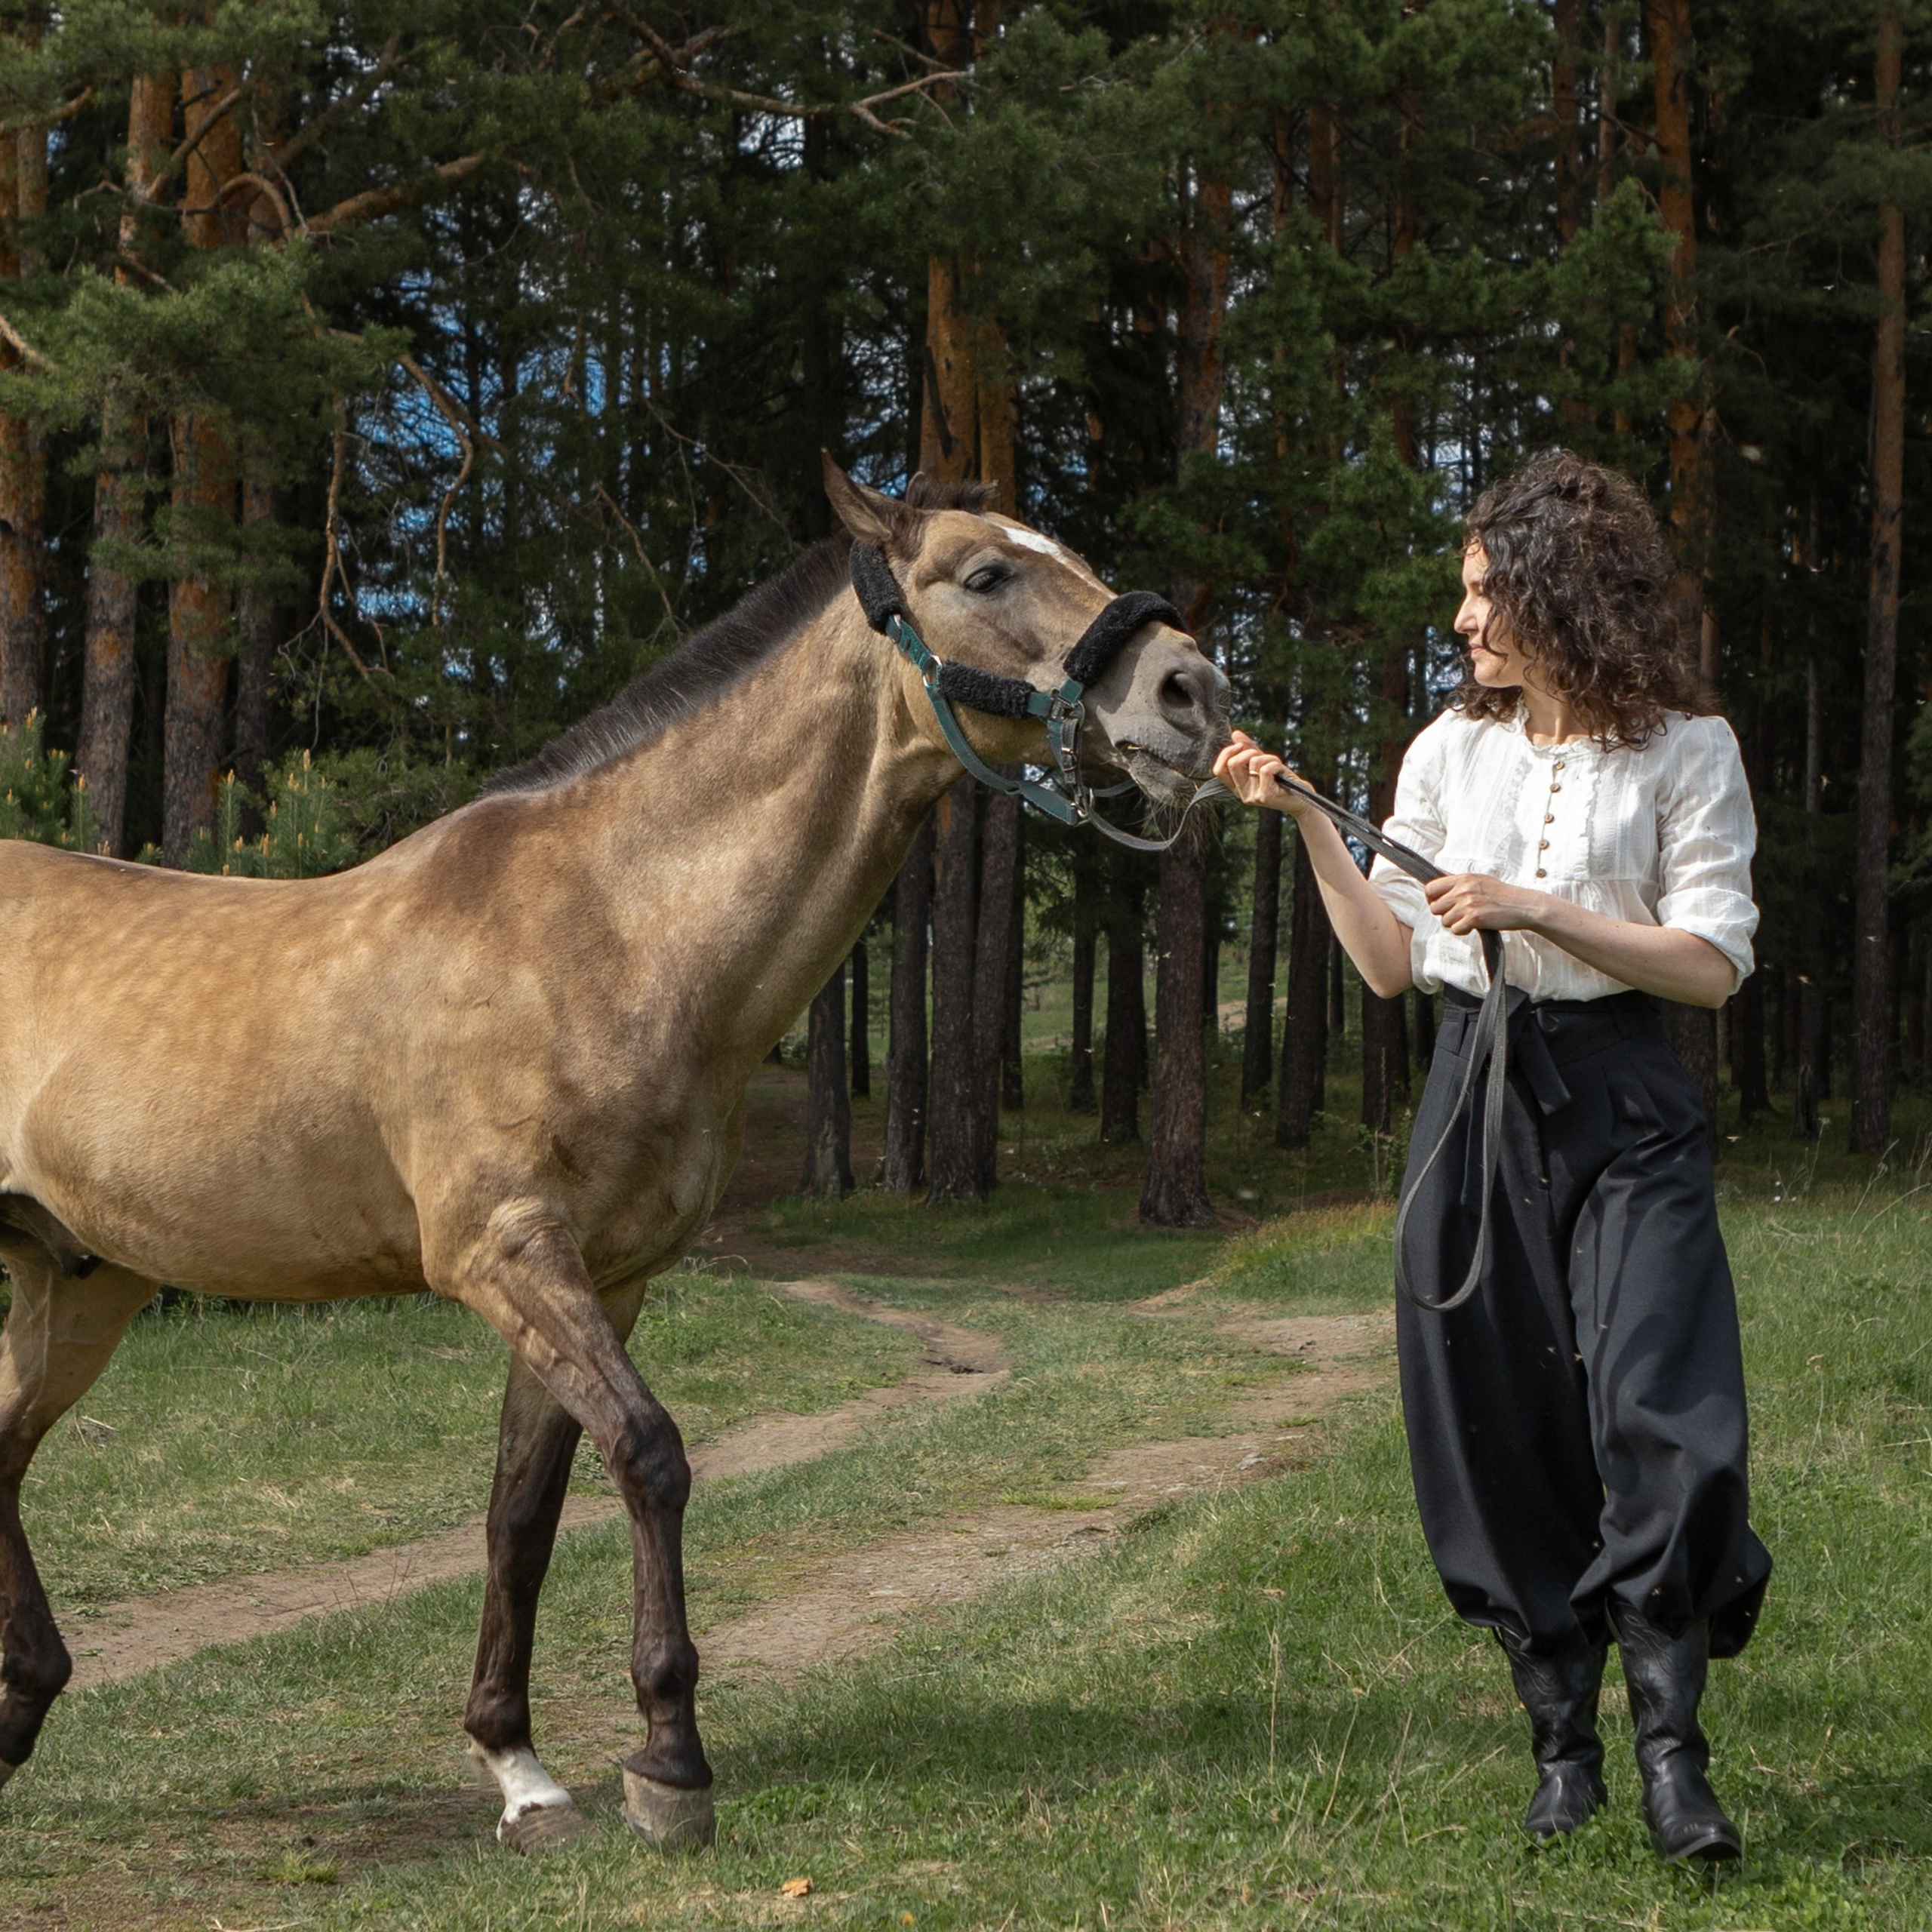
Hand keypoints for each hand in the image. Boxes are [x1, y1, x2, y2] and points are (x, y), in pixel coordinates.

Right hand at [1213, 730, 1313, 816]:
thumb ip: (1249, 749)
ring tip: (1277, 766)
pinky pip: (1266, 769)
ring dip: (1268, 757)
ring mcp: (1253, 796)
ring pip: (1253, 763)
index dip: (1226, 754)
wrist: (1303, 800)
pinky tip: (1282, 771)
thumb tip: (1235, 734)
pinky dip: (1276, 763)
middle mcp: (1242, 794)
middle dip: (1249, 751)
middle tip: (1263, 756)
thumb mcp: (1264, 763)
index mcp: (1238, 787)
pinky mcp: (1265, 796)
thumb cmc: (1283, 780)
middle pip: (1233, 763)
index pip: (1218, 770)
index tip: (1240, 746)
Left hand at [1423, 872, 1545, 935]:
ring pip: (1444, 921)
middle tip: (1459, 914)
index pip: (1430, 888)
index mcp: (1463, 878)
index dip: (1432, 899)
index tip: (1441, 904)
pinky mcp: (1474, 918)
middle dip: (1444, 914)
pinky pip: (1455, 930)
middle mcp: (1463, 889)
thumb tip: (1439, 876)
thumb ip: (1459, 881)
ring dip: (1455, 923)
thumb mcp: (1479, 880)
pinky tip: (1474, 925)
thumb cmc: (1502, 894)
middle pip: (1434, 908)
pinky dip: (1463, 931)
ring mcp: (1468, 904)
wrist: (1524, 905)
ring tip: (1471, 919)